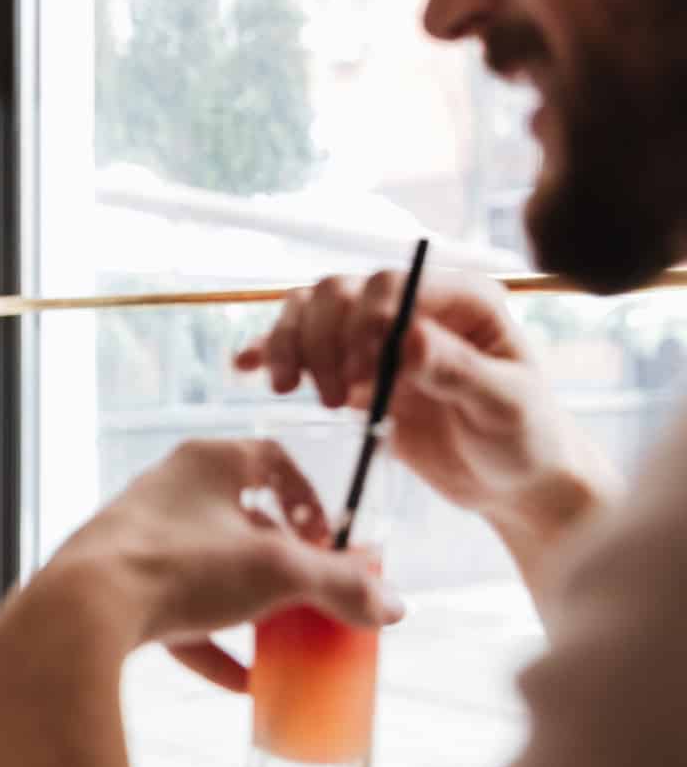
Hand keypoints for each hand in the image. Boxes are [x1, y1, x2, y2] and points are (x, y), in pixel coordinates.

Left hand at [0, 438, 403, 694]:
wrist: (80, 611)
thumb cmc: (179, 566)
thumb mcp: (276, 572)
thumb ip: (339, 586)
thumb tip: (394, 608)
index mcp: (205, 463)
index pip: (272, 459)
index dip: (310, 497)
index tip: (329, 539)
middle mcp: (167, 491)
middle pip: (241, 520)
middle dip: (282, 561)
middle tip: (313, 595)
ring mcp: (139, 539)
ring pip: (208, 569)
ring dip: (248, 604)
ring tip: (284, 640)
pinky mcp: (118, 587)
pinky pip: (176, 614)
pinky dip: (211, 645)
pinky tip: (242, 684)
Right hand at [234, 269, 618, 603]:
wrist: (511, 481)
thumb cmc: (523, 438)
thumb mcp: (503, 406)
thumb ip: (458, 371)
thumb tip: (409, 339)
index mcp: (460, 298)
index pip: (392, 285)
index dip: (365, 320)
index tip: (365, 373)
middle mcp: (412, 306)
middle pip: (340, 292)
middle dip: (323, 338)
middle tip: (333, 397)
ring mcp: (377, 336)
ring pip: (312, 311)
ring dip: (291, 344)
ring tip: (293, 391)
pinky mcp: (352, 368)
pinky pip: (301, 345)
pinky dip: (269, 350)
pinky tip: (244, 367)